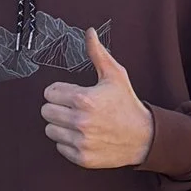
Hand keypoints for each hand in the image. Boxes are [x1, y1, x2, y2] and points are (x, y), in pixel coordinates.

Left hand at [40, 31, 154, 168]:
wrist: (144, 137)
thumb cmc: (127, 103)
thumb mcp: (115, 75)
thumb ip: (97, 54)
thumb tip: (89, 32)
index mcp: (84, 99)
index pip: (49, 93)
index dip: (59, 91)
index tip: (71, 94)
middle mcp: (80, 121)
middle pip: (45, 112)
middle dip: (56, 107)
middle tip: (72, 108)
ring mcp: (81, 141)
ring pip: (50, 130)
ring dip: (60, 125)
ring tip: (77, 122)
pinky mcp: (82, 157)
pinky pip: (59, 147)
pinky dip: (68, 141)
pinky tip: (83, 135)